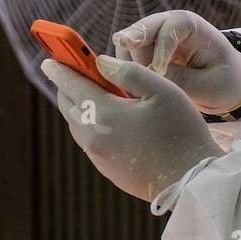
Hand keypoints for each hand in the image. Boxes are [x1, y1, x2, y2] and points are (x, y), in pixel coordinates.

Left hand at [42, 54, 223, 202]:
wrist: (191, 179)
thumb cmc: (182, 131)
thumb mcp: (163, 91)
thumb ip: (129, 72)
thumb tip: (101, 62)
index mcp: (105, 114)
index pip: (72, 85)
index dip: (60, 70)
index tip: (49, 60)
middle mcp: (93, 137)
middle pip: (69, 106)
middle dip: (67, 87)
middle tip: (72, 73)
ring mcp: (99, 157)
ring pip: (78, 125)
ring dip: (80, 107)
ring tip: (92, 94)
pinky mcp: (107, 170)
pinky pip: (91, 142)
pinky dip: (92, 125)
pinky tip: (109, 121)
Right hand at [112, 11, 240, 116]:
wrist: (222, 82)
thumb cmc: (222, 80)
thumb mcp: (209, 85)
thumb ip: (182, 78)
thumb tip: (148, 74)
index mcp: (193, 27)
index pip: (173, 27)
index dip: (163, 47)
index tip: (159, 71)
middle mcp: (168, 24)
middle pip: (143, 28)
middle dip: (133, 42)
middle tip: (123, 59)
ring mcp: (152, 36)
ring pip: (128, 43)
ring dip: (128, 64)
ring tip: (137, 87)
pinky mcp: (140, 50)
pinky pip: (123, 57)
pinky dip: (123, 71)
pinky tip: (130, 88)